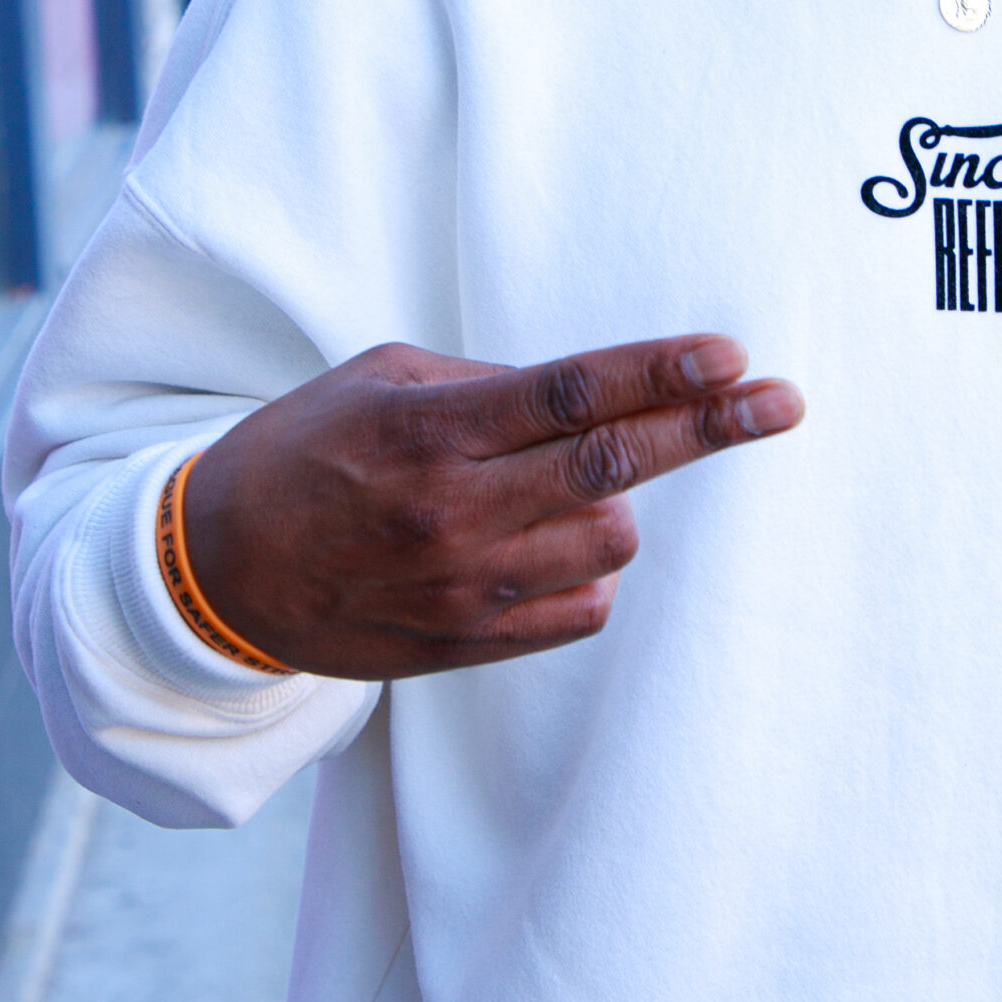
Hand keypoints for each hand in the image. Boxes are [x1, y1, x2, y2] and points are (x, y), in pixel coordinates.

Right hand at [180, 335, 803, 678]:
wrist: (218, 574)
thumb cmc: (306, 452)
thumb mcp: (380, 381)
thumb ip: (485, 384)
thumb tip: (592, 392)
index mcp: (427, 429)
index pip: (568, 394)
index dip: (657, 374)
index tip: (730, 356)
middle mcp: (451, 510)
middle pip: (612, 465)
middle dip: (709, 428)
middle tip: (784, 402)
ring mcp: (462, 587)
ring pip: (608, 541)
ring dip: (616, 505)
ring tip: (561, 488)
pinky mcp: (466, 645)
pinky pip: (582, 608)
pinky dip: (587, 570)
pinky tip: (546, 544)